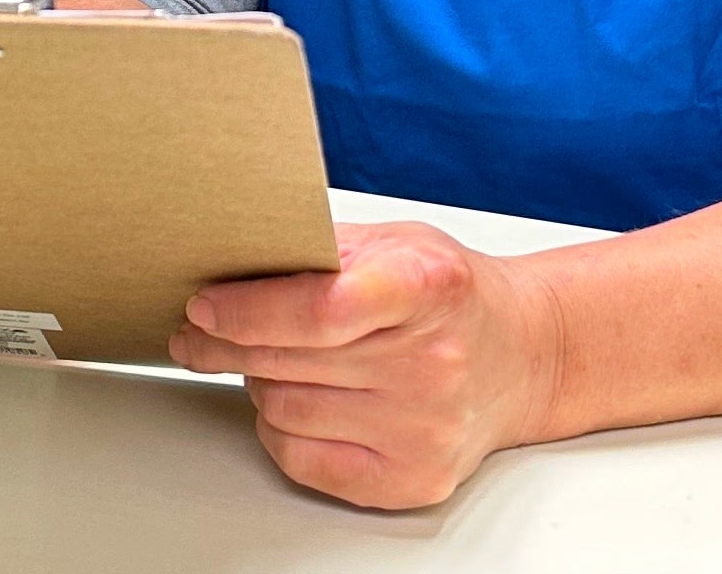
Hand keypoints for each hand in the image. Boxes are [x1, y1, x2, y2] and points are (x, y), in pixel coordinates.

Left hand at [171, 222, 566, 509]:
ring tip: (272, 359)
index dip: (247, 311)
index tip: (203, 307)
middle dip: (227, 343)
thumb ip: (318, 250)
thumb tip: (226, 266)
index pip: (318, 310)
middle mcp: (432, 363)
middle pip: (288, 361)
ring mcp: (425, 429)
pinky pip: (302, 459)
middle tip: (201, 331)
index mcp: (426, 288)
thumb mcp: (393, 243)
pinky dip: (279, 429)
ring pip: (284, 409)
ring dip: (258, 382)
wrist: (520, 354)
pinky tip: (294, 400)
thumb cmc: (447, 294)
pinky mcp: (412, 479)